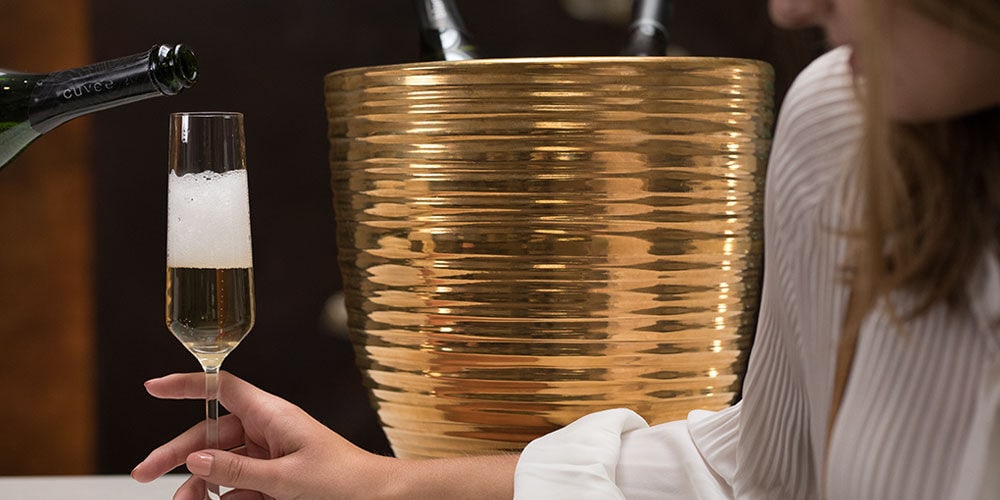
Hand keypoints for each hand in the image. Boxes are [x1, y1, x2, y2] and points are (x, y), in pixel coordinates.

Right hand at [130, 371, 396, 498]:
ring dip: (200, 484)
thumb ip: (238, 471)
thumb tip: (195, 459)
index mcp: (272, 415)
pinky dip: (225, 495)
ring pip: (221, 463)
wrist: (377, 498)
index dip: (188, 384)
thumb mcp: (286, 479)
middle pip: (210, 433)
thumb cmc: (343, 480)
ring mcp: (271, 452)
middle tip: (142, 473)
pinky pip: (239, 482)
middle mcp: (268, 428)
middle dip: (176, 453)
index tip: (153, 386)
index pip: (223, 388)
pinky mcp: (276, 475)